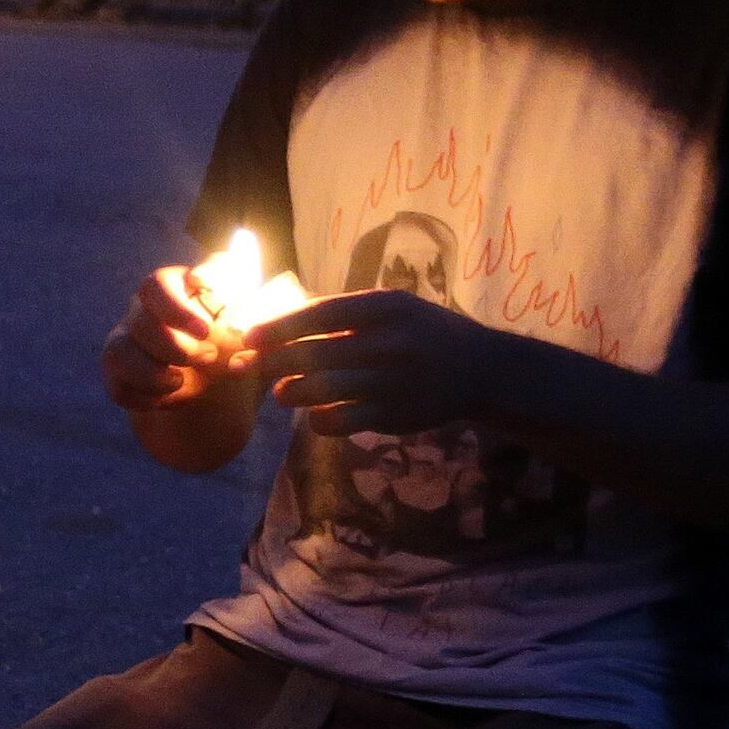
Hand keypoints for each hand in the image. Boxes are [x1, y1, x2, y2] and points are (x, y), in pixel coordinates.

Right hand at [103, 267, 247, 414]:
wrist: (221, 394)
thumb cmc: (236, 348)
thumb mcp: (249, 326)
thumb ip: (245, 307)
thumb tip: (232, 288)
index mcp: (174, 289)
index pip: (157, 285)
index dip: (176, 308)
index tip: (205, 332)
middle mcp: (143, 309)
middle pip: (140, 320)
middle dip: (174, 347)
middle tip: (208, 358)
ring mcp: (125, 341)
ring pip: (119, 352)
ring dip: (153, 374)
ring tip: (182, 383)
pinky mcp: (117, 374)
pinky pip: (117, 386)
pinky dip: (143, 398)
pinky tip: (164, 400)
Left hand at [248, 289, 525, 438]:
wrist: (481, 369)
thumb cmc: (421, 333)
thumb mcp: (392, 310)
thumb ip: (341, 316)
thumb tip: (274, 323)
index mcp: (387, 307)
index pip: (321, 314)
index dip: (279, 326)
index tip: (247, 336)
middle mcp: (391, 341)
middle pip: (314, 353)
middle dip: (272, 362)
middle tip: (247, 368)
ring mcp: (393, 381)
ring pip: (322, 389)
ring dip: (291, 392)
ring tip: (284, 392)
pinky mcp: (393, 415)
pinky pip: (338, 421)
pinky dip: (318, 420)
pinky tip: (317, 414)